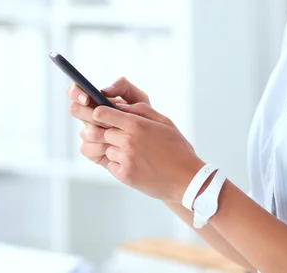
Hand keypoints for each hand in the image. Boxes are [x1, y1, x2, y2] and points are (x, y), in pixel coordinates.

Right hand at [66, 77, 150, 167]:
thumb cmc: (144, 117)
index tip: (87, 98)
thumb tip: (104, 91)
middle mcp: (89, 117)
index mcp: (96, 102)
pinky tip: (113, 147)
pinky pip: (86, 148)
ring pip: (83, 131)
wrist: (152, 142)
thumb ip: (123, 87)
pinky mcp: (92, 151)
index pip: (76, 92)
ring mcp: (89, 134)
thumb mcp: (138, 98)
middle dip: (87, 113)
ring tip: (116, 133)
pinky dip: (100, 147)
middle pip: (74, 110)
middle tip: (101, 117)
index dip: (76, 93)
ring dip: (99, 132)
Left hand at [67, 77, 202, 202]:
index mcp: (137, 125)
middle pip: (99, 132)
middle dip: (104, 132)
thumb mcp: (164, 122)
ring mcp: (125, 159)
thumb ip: (140, 110)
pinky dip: (116, 163)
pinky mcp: (124, 175)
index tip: (101, 116)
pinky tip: (132, 163)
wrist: (187, 179)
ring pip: (104, 149)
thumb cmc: (177, 148)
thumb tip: (120, 106)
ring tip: (128, 151)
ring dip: (111, 149)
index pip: (102, 114)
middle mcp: (128, 141)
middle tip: (114, 135)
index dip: (98, 114)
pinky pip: (110, 165)